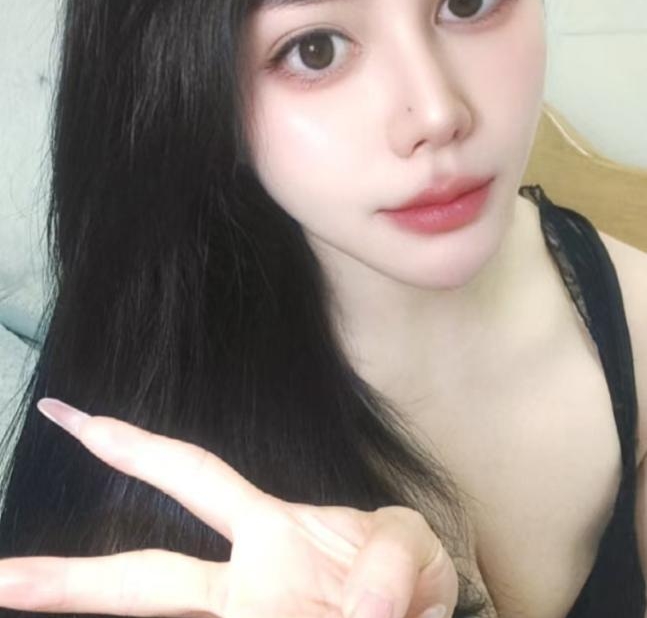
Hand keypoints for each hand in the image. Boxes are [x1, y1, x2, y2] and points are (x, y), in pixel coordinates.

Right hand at [0, 398, 457, 617]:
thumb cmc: (404, 578)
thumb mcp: (408, 547)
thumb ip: (391, 558)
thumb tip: (368, 610)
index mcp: (271, 531)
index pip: (190, 474)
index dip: (131, 445)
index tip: (70, 417)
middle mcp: (247, 581)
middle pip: (145, 577)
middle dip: (68, 579)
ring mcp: (256, 614)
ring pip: (172, 608)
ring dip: (113, 604)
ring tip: (43, 597)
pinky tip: (277, 616)